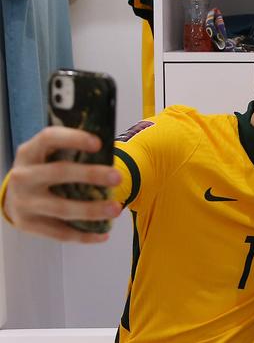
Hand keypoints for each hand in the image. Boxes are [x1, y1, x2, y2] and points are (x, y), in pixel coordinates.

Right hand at [3, 127, 121, 241]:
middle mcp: (23, 176)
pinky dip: (84, 235)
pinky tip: (104, 234)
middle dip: (91, 174)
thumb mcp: (47, 156)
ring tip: (116, 209)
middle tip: (119, 177)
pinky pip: (60, 233)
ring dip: (92, 210)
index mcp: (29, 152)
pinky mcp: (28, 225)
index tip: (99, 143)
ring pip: (61, 208)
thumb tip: (110, 150)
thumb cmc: (43, 171)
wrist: (13, 198)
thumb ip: (71, 152)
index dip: (74, 139)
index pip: (49, 138)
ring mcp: (23, 202)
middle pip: (59, 172)